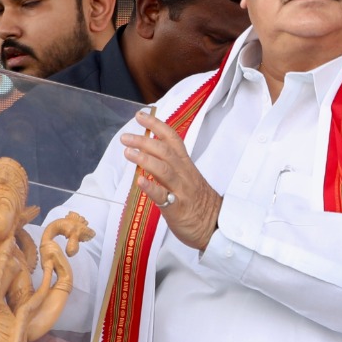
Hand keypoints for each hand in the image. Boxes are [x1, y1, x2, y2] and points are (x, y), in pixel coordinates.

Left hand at [121, 111, 221, 250]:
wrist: (216, 226)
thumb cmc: (198, 202)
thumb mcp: (187, 177)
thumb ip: (170, 165)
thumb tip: (148, 153)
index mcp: (185, 165)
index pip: (172, 138)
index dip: (156, 125)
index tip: (140, 116)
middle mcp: (184, 174)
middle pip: (165, 151)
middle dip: (144, 140)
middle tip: (125, 137)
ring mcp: (181, 190)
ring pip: (164, 169)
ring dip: (145, 158)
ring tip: (128, 152)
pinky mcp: (177, 208)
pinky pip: (163, 196)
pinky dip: (150, 187)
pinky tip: (139, 181)